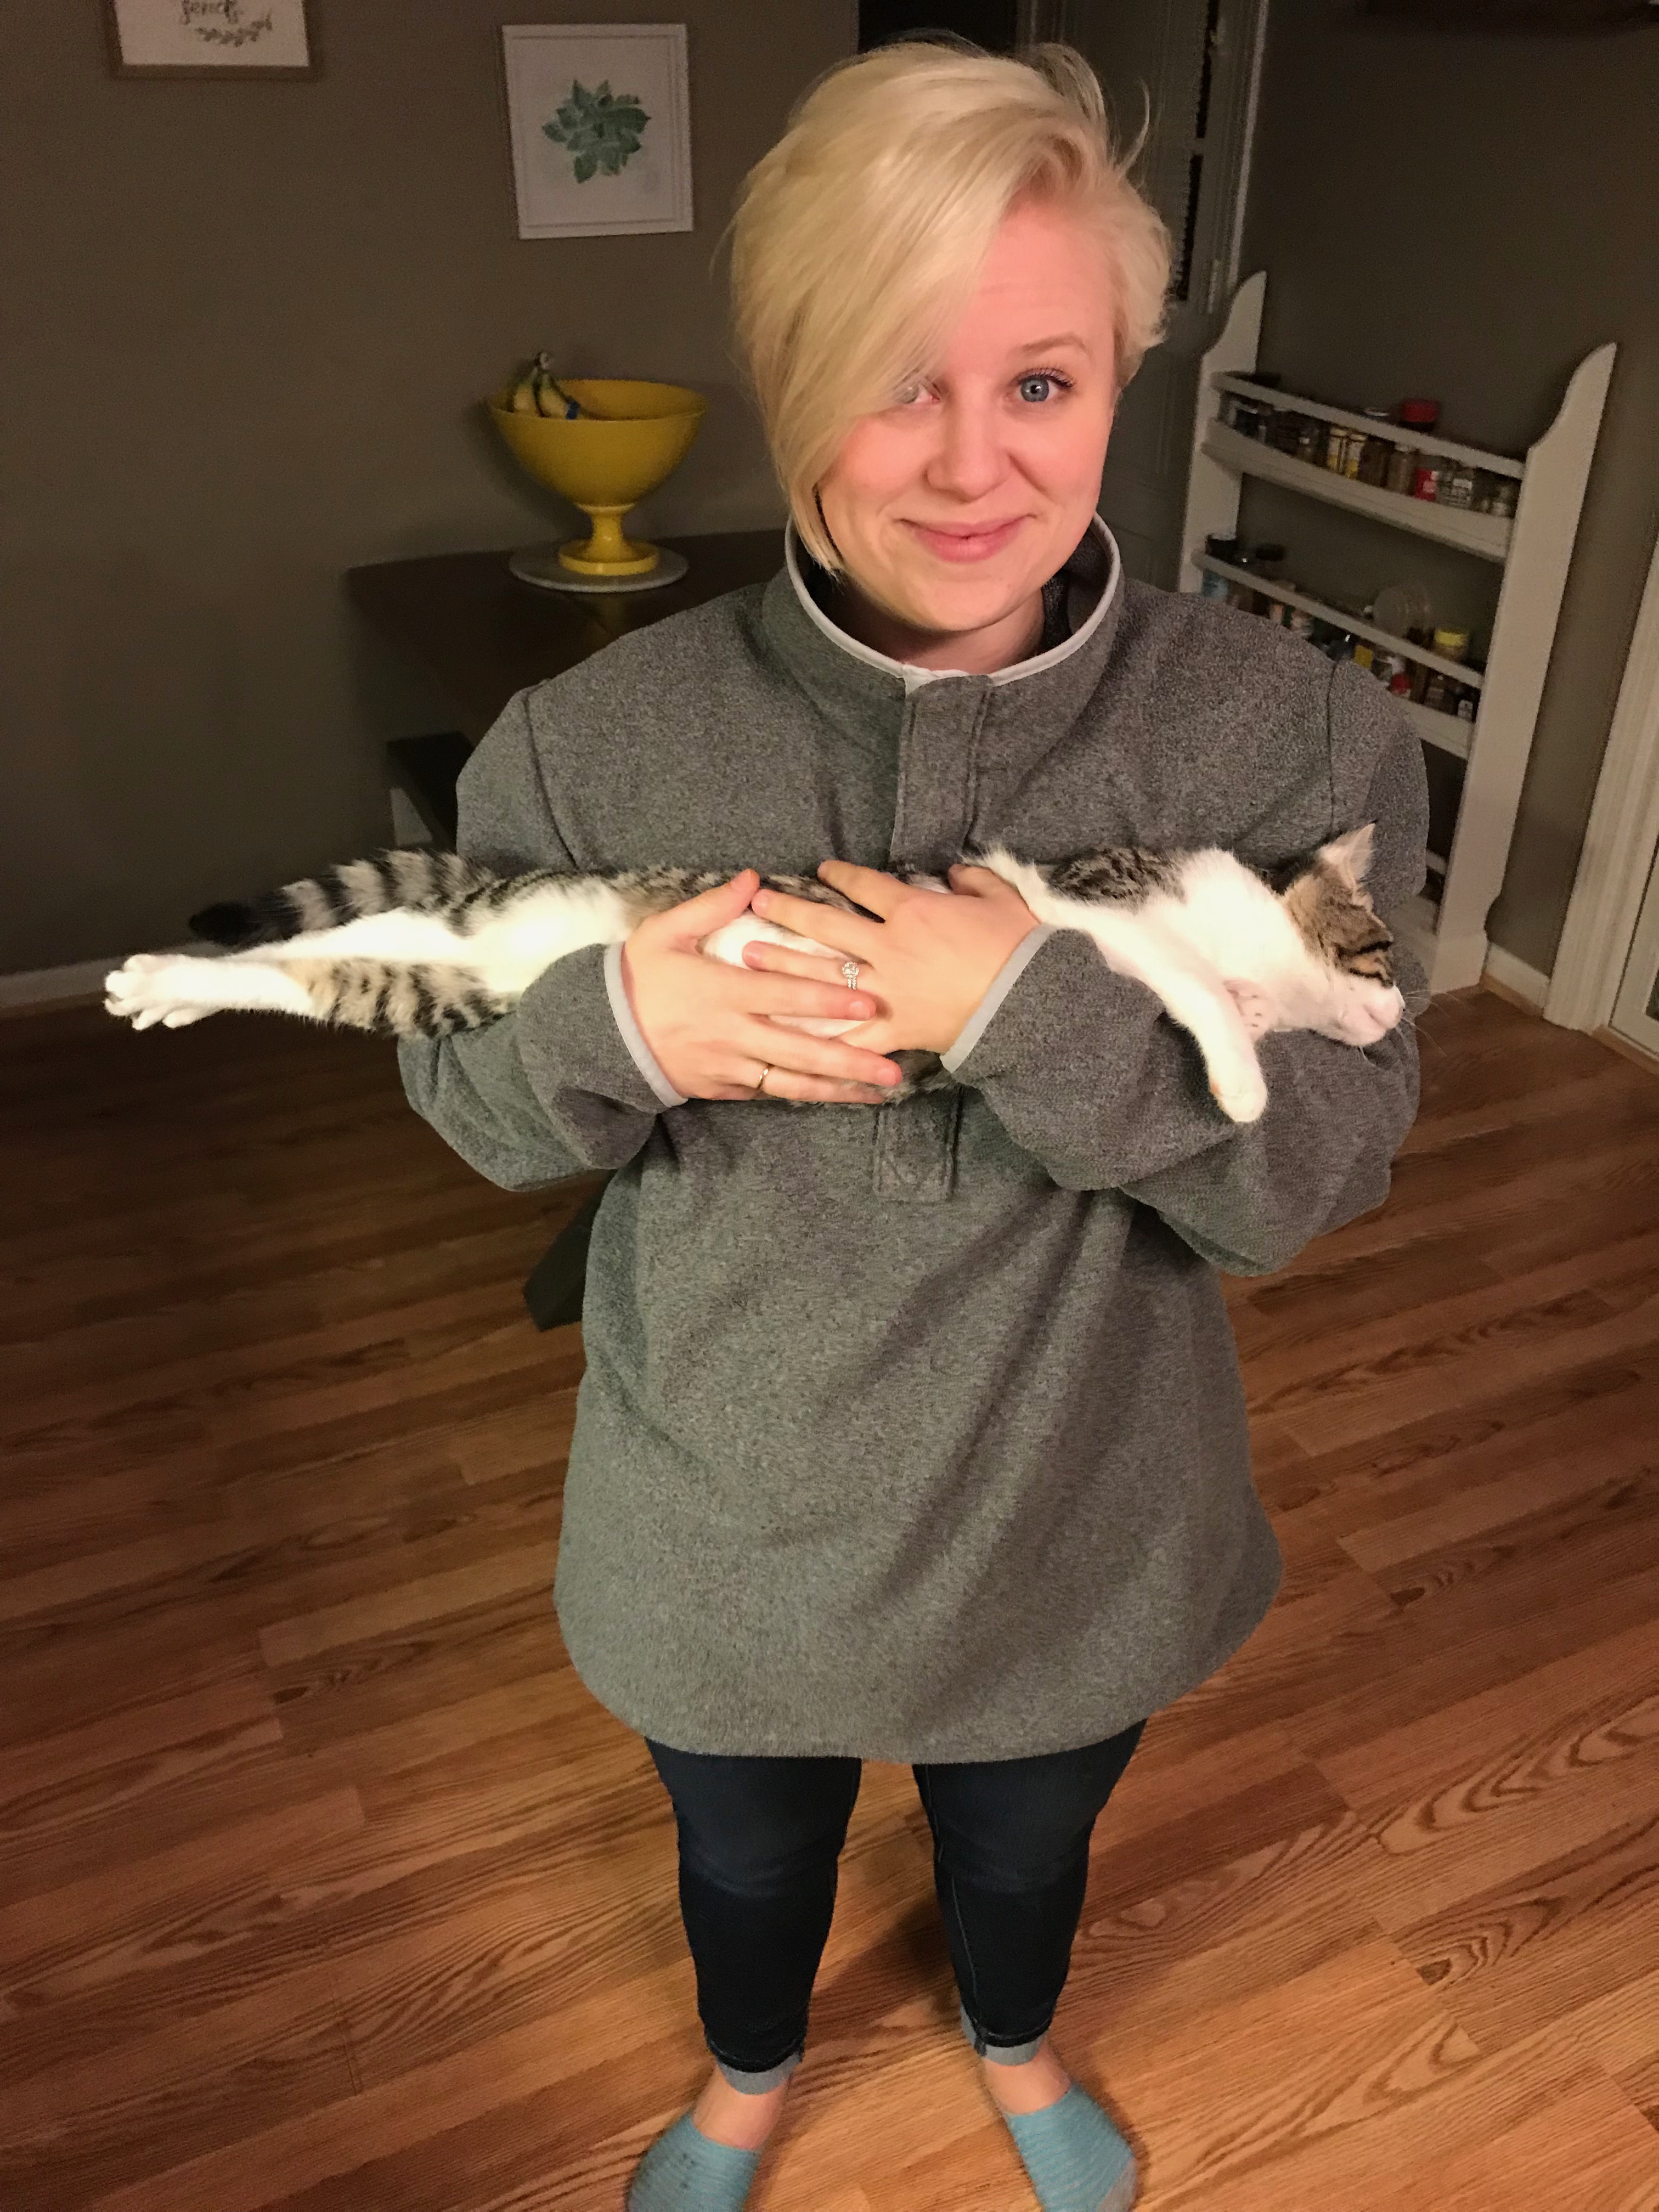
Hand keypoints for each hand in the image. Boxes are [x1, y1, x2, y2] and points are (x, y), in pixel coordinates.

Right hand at [620, 870, 904, 1102]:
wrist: (598, 1035)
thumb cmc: (635, 977)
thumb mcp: (662, 933)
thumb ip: (710, 907)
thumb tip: (752, 878)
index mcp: (722, 992)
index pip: (784, 998)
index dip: (827, 1001)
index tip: (867, 1003)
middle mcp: (731, 1035)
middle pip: (798, 1050)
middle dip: (849, 1060)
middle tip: (893, 1067)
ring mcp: (728, 1067)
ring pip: (790, 1082)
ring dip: (837, 1088)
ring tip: (879, 1092)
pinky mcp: (722, 1088)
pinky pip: (770, 1094)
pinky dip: (806, 1096)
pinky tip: (840, 1096)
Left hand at [744, 860, 1038, 1057]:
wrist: (1029, 1002)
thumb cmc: (1019, 947)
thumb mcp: (1003, 901)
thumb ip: (975, 881)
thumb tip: (956, 872)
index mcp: (912, 910)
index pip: (865, 886)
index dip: (840, 875)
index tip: (821, 870)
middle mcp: (888, 947)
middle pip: (827, 925)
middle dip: (789, 912)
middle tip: (759, 905)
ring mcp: (886, 989)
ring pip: (823, 974)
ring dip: (784, 964)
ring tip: (750, 957)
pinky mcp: (895, 1028)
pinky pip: (852, 1037)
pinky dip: (824, 1040)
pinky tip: (793, 1039)